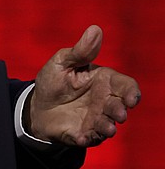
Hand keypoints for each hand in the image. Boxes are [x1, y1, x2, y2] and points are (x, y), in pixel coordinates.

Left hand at [26, 25, 140, 147]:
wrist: (36, 105)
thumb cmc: (54, 80)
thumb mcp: (62, 62)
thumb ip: (80, 51)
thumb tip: (95, 29)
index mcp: (105, 81)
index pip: (126, 86)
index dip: (132, 92)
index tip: (131, 99)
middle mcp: (105, 102)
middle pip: (120, 107)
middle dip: (120, 111)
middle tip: (118, 114)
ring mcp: (95, 119)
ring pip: (108, 125)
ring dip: (108, 127)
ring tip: (107, 128)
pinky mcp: (82, 133)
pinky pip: (88, 138)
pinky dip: (86, 139)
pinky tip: (80, 137)